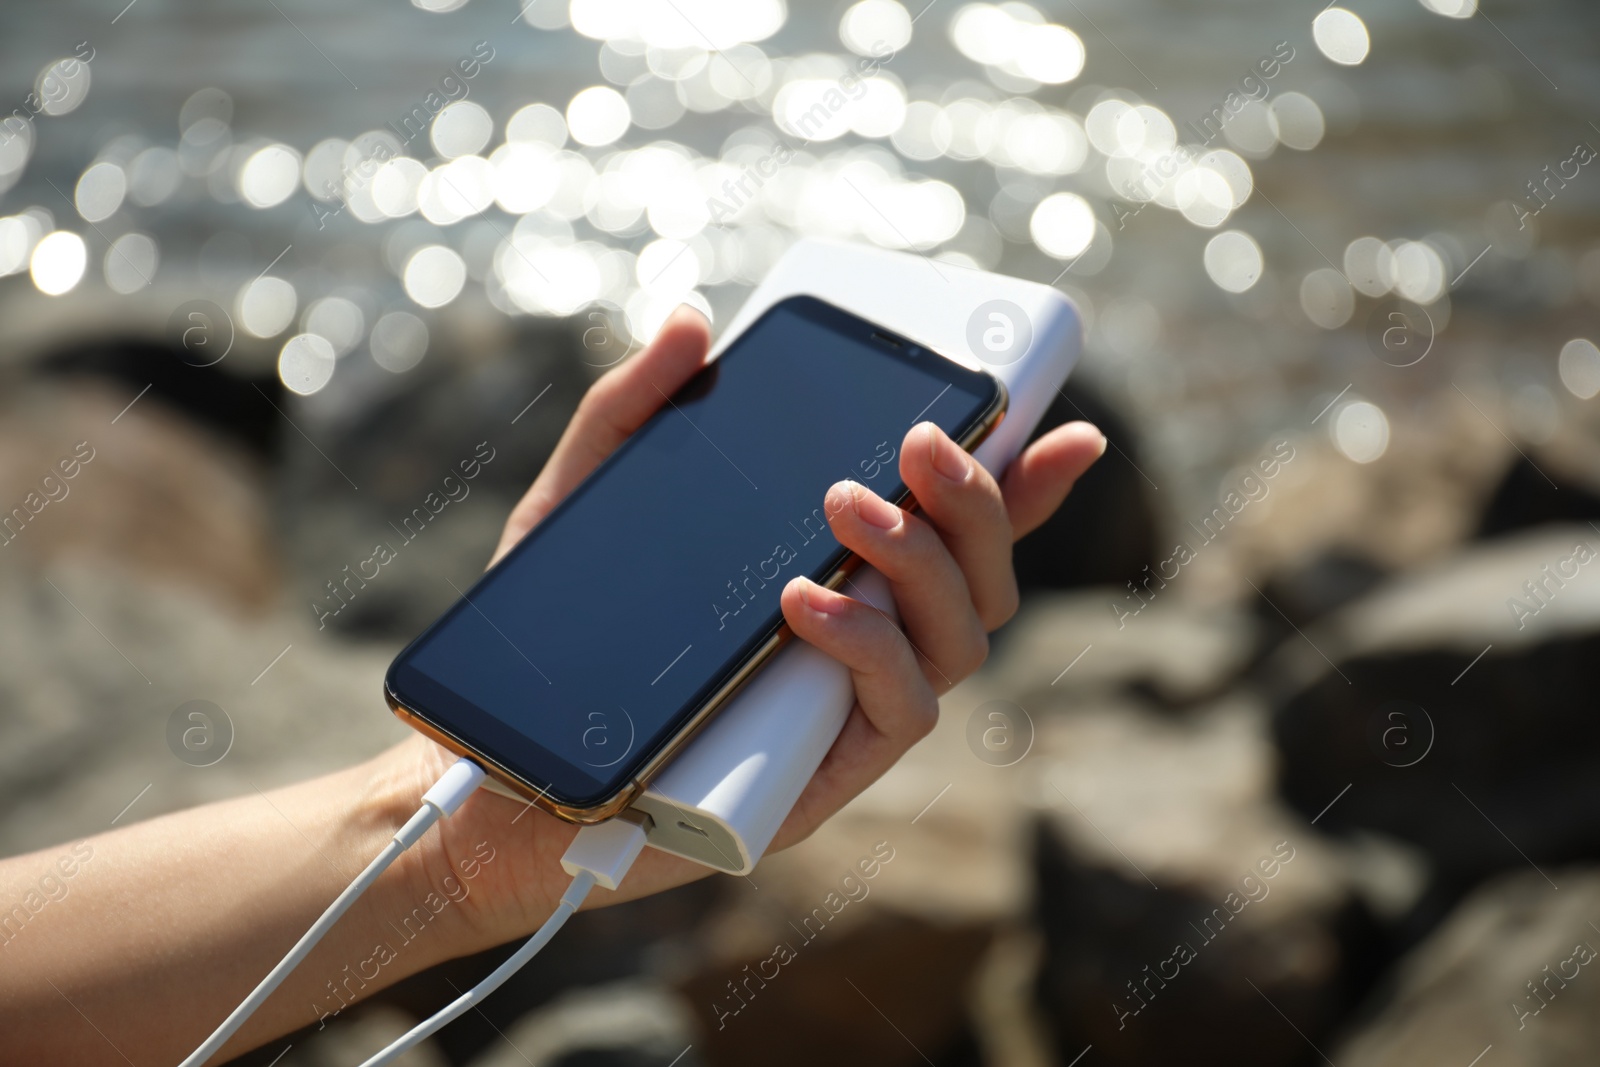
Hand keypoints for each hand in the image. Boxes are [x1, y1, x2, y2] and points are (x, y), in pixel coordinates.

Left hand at [379, 306, 1104, 954]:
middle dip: (973, 501)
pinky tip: (806, 603)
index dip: (1024, 485)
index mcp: (839, 579)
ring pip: (960, 639)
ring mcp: (852, 712)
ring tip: (848, 507)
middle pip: (980, 578)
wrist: (504, 769)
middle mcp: (867, 645)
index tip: (1067, 427)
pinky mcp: (827, 773)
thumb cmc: (559, 641)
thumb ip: (635, 412)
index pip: (955, 532)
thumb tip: (692, 322)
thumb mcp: (584, 506)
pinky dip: (867, 644)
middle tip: (916, 442)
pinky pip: (900, 711)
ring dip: (922, 561)